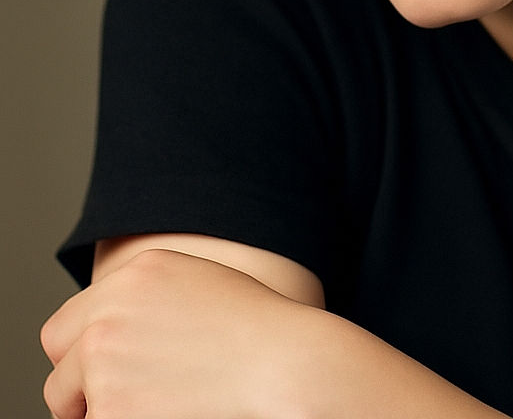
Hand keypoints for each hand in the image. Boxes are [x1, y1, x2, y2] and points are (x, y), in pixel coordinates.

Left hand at [41, 248, 318, 418]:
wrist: (282, 365)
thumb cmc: (255, 328)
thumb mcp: (197, 282)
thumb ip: (143, 296)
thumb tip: (104, 330)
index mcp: (134, 275)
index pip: (64, 326)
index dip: (82, 353)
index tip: (103, 370)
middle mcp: (109, 316)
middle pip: (60, 366)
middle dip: (81, 387)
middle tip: (123, 397)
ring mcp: (106, 366)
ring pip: (73, 407)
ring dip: (103, 410)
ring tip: (160, 401)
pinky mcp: (111, 413)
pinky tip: (169, 410)